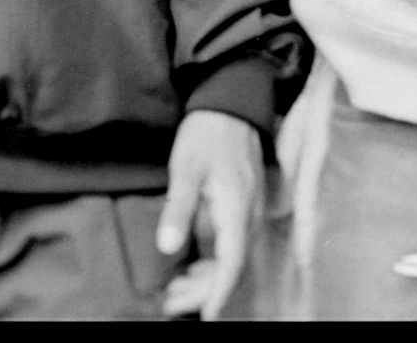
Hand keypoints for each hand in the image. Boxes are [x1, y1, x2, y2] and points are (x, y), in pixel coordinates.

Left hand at [157, 109, 263, 319]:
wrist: (231, 101)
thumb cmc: (207, 133)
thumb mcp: (186, 168)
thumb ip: (179, 208)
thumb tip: (167, 246)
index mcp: (237, 209)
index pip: (232, 263)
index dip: (218, 292)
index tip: (206, 315)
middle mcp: (249, 214)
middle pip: (232, 266)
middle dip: (204, 291)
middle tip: (171, 303)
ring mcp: (249, 210)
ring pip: (232, 257)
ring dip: (207, 277)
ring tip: (174, 291)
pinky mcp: (243, 205)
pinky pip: (232, 242)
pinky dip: (213, 259)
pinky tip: (191, 266)